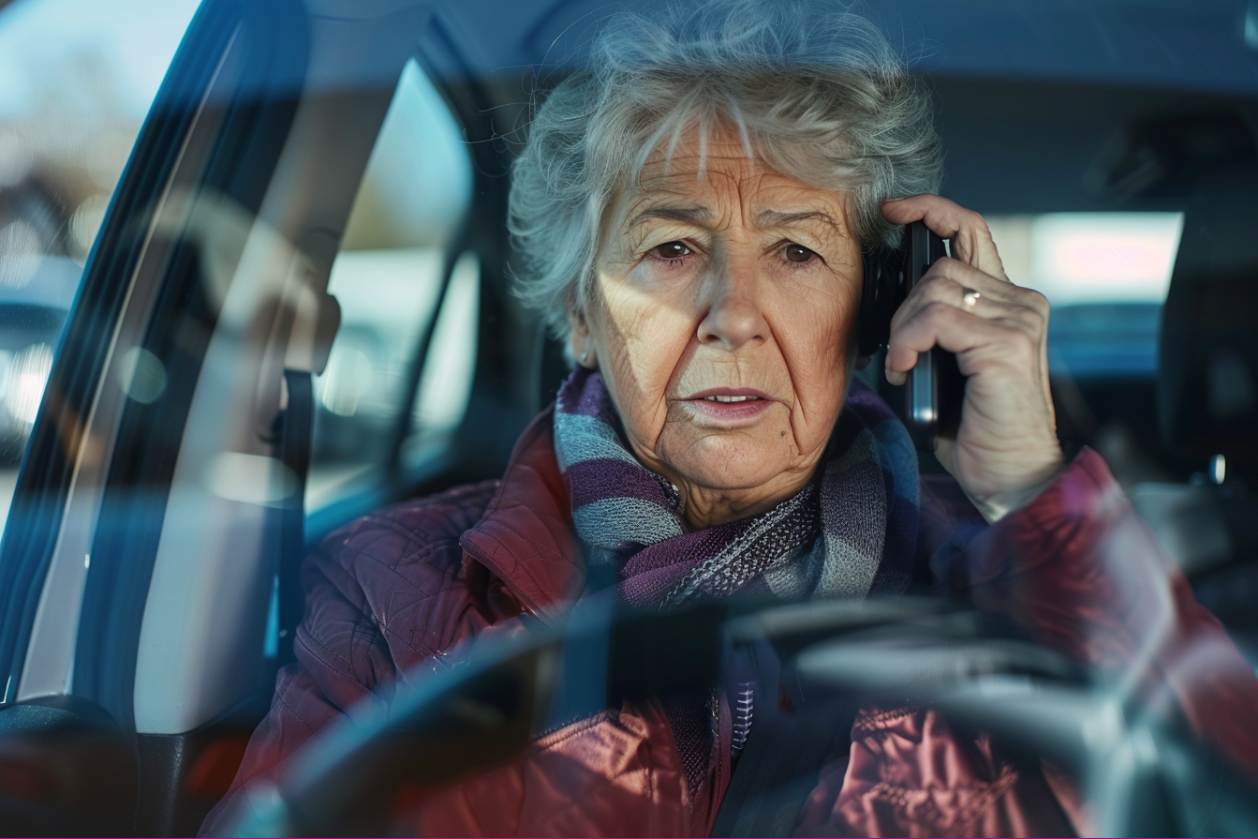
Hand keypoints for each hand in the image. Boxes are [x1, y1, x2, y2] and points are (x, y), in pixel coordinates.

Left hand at [881, 195, 1063, 521]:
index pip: (972, 232)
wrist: (1013, 476)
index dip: (933, 211)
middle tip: (900, 350)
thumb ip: (938, 324)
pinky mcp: (1006, 345)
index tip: (895, 210)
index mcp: (1008, 303)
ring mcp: (1019, 321)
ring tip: (905, 364)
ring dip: (904, 328)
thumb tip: (897, 303)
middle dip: (904, 306)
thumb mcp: (950, 363)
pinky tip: (906, 368)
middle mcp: (1021, 304)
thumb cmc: (978, 427)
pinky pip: (935, 320)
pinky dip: (908, 341)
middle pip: (941, 267)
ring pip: (935, 290)